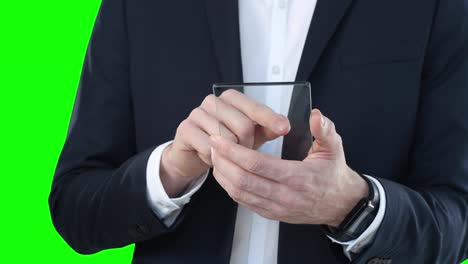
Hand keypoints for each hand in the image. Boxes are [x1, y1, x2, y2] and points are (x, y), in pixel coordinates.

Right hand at [160, 89, 290, 196]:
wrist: (194, 154)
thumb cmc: (226, 142)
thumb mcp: (251, 136)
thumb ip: (267, 129)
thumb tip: (285, 125)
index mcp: (231, 98)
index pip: (255, 107)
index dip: (270, 119)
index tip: (285, 128)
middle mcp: (213, 101)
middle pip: (243, 125)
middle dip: (247, 145)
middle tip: (243, 153)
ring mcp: (197, 113)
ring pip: (226, 138)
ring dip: (230, 154)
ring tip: (226, 155)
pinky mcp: (185, 129)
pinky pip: (209, 147)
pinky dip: (213, 158)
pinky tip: (211, 157)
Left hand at [210, 109, 367, 226]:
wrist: (340, 205)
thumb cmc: (333, 175)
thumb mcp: (335, 149)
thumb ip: (324, 130)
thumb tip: (315, 115)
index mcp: (298, 177)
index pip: (257, 165)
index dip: (234, 152)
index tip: (219, 139)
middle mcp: (284, 196)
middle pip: (242, 180)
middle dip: (222, 161)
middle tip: (212, 144)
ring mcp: (276, 207)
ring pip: (239, 193)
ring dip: (222, 174)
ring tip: (215, 156)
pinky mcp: (271, 213)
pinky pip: (244, 202)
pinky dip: (229, 187)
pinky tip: (224, 172)